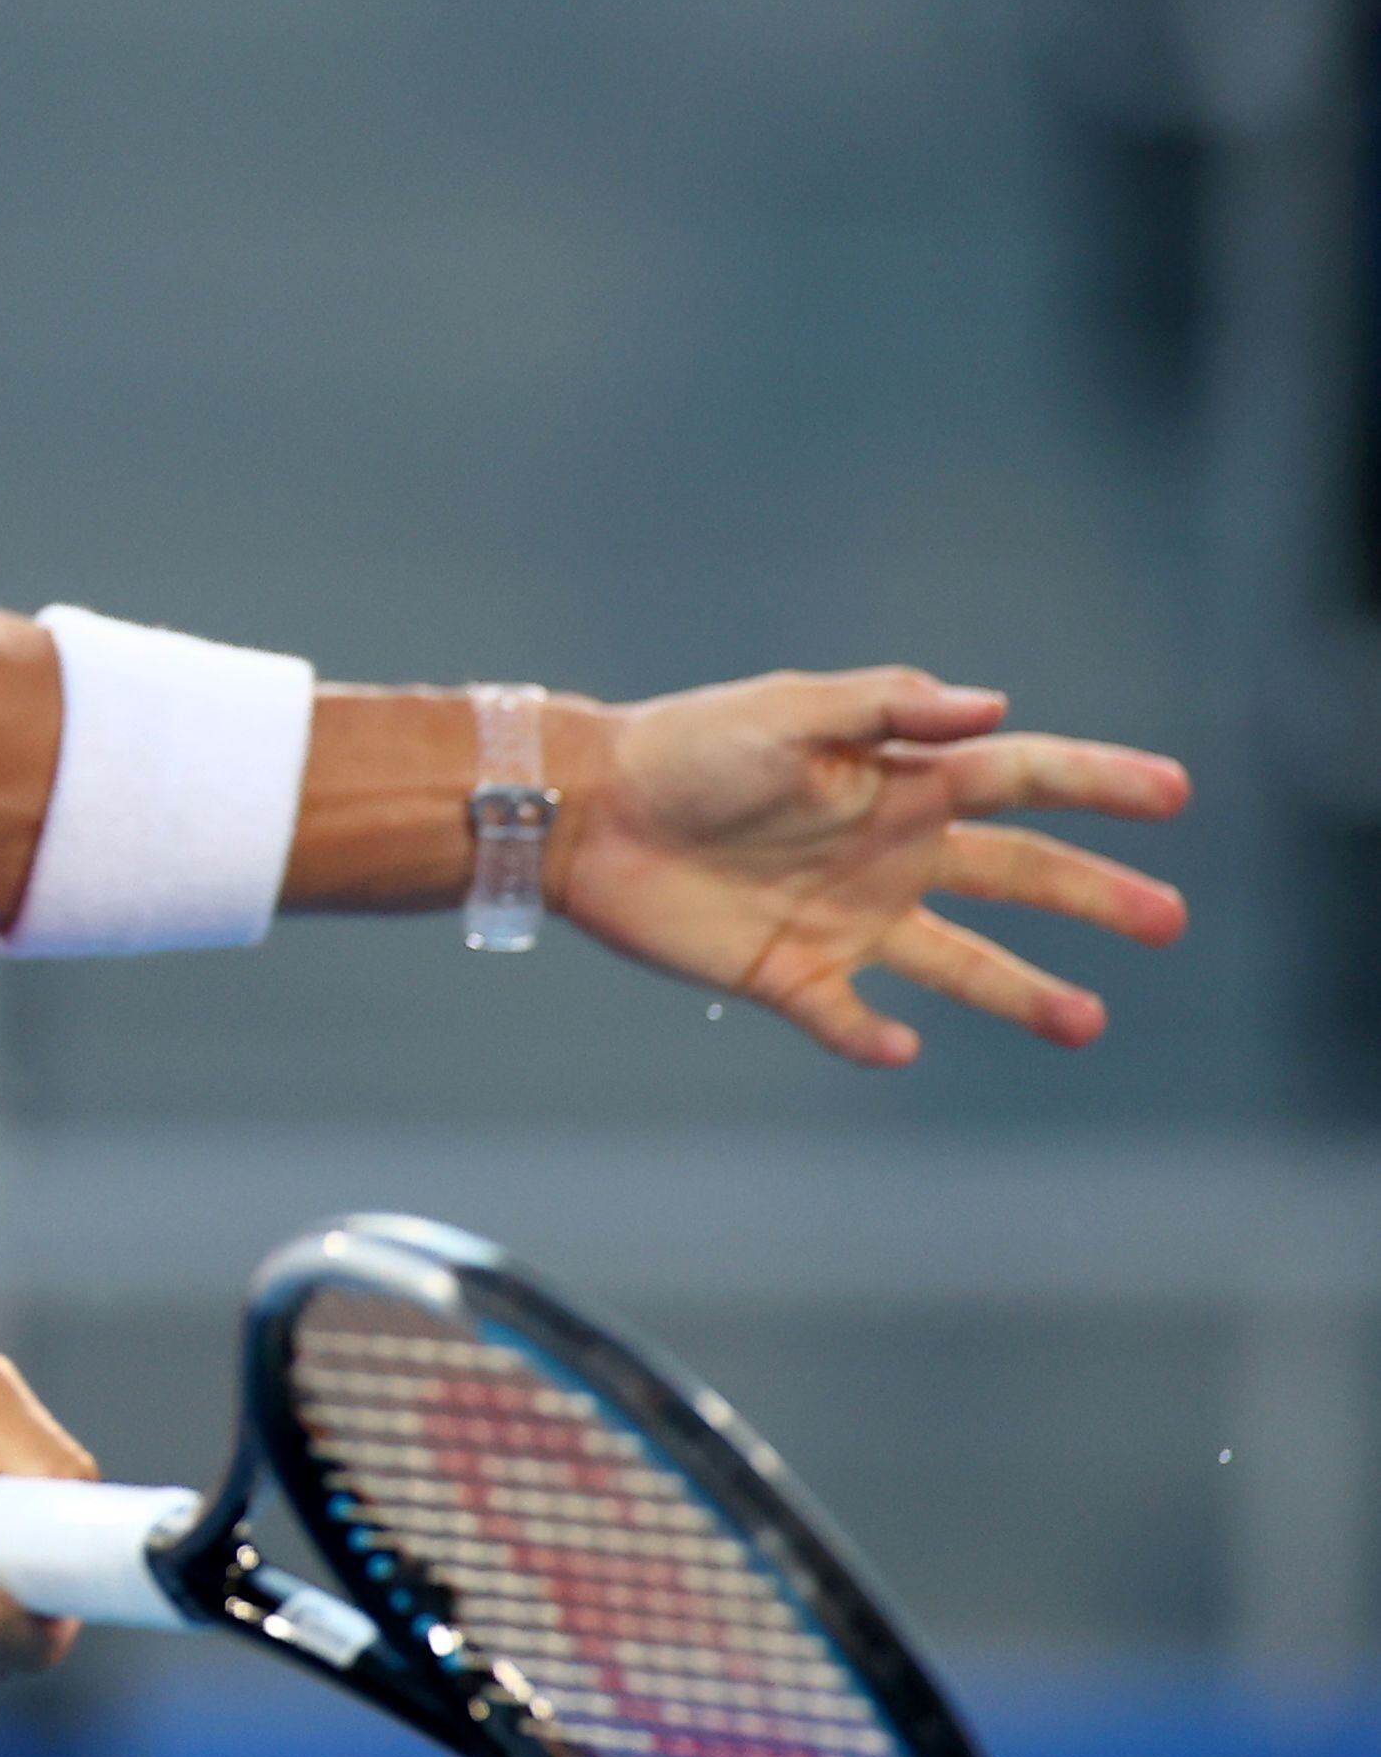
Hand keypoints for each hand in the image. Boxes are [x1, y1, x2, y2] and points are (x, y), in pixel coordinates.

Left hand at [556, 667, 1189, 1065]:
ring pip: (958, 964)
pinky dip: (874, 1038)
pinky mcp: (786, 971)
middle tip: (1169, 921)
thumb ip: (886, 706)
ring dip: (1023, 992)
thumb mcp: (788, 711)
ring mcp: (843, 916)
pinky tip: (905, 1049)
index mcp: (898, 781)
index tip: (1173, 792)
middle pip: (1016, 877)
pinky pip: (847, 1018)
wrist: (585, 812)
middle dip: (1093, 897)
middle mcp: (888, 852)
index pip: (1021, 779)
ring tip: (1088, 1022)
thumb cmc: (685, 746)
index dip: (1097, 782)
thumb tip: (990, 708)